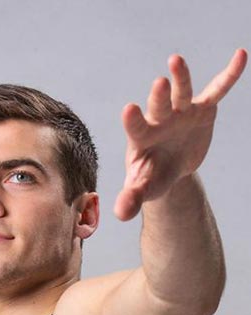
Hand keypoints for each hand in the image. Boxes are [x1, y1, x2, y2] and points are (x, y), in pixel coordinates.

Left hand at [114, 48, 247, 220]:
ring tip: (176, 60)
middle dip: (160, 97)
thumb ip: (131, 198)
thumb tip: (120, 214)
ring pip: (182, 93)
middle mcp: (159, 120)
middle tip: (160, 84)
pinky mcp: (202, 110)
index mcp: (142, 138)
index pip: (136, 128)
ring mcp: (181, 113)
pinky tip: (240, 55)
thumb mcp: (143, 189)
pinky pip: (217, 91)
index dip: (133, 120)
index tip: (129, 110)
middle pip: (159, 106)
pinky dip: (229, 75)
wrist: (169, 169)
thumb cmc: (151, 177)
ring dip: (181, 78)